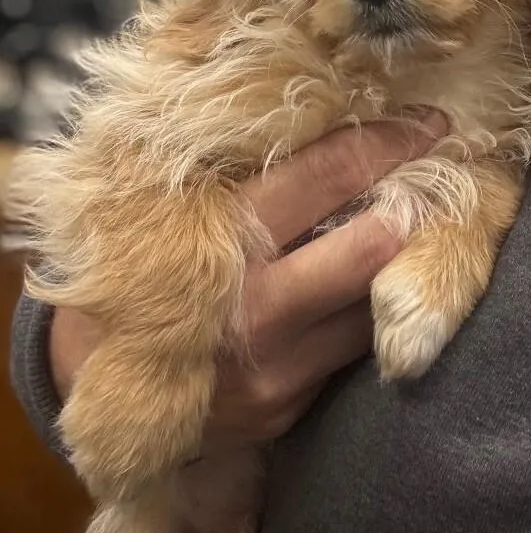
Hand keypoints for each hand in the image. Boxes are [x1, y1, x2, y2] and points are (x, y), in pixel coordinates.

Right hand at [50, 113, 445, 453]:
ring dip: (397, 267)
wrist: (93, 382)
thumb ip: (242, 181)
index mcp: (220, 241)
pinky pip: (347, 354)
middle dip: (411, 208)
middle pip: (370, 247)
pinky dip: (361, 316)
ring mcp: (276, 367)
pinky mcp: (285, 408)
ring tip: (408, 233)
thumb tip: (323, 133)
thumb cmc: (138, 274)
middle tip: (435, 180)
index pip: (324, 176)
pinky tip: (363, 294)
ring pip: (371, 306)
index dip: (386, 142)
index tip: (428, 123)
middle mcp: (255, 308)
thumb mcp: (173, 214)